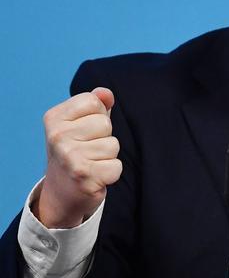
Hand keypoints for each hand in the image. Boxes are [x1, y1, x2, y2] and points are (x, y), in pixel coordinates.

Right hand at [34, 88, 121, 227]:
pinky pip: (116, 166)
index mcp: (54, 118)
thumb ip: (95, 103)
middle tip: (88, 149)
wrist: (62, 192)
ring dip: (108, 155)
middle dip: (104, 136)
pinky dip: (111, 172)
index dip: (97, 114)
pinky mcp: (83, 177)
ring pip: (113, 145)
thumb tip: (106, 93)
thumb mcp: (80, 122)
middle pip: (105, 123)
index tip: (84, 130)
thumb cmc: (76, 149)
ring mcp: (69, 158)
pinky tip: (95, 176)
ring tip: (91, 162)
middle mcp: (57, 137)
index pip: (94, 101)